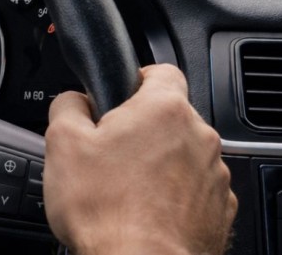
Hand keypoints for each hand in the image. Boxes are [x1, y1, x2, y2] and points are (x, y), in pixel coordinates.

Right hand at [44, 64, 236, 254]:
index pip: (161, 69)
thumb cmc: (107, 211)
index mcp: (164, 109)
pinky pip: (194, 190)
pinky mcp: (220, 210)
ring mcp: (214, 176)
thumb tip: (74, 100)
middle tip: (110, 153)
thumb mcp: (62, 143)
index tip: (120, 97)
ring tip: (126, 189)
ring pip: (183, 155)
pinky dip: (174, 196)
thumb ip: (67, 105)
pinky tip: (145, 212)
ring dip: (160, 164)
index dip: (136, 79)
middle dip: (142, 130)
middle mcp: (200, 136)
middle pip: (170, 117)